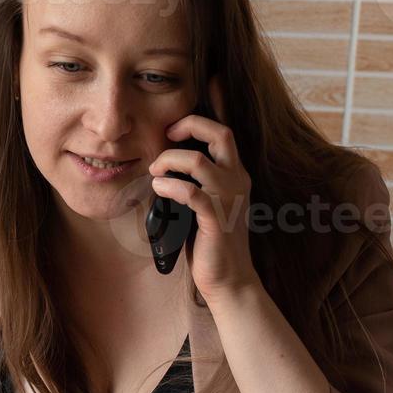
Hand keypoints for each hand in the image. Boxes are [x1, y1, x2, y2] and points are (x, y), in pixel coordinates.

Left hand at [148, 113, 260, 301]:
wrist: (230, 280)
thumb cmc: (210, 242)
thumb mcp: (203, 203)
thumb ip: (192, 181)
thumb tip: (161, 163)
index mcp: (235, 174)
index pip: (227, 131)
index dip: (207, 112)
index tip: (176, 120)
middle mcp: (237, 181)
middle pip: (221, 133)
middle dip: (189, 126)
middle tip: (166, 136)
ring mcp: (229, 200)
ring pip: (200, 161)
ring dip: (170, 160)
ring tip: (155, 172)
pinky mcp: (216, 220)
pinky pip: (192, 193)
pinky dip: (170, 186)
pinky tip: (158, 189)